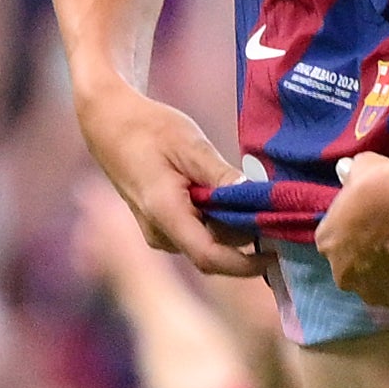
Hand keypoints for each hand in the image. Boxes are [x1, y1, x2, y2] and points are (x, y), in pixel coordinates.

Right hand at [76, 86, 262, 280]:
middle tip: (278, 219)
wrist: (109, 124)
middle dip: (246, 241)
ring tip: (258, 204)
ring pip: (206, 244)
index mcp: (164, 213)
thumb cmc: (147, 128)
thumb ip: (221, 175)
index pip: (210, 256)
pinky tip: (232, 201)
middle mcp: (159, 232)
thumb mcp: (189, 144)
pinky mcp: (161, 227)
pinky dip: (218, 224)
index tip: (275, 253)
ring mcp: (158, 233)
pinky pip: (196, 235)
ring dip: (233, 231)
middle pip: (213, 252)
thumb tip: (255, 197)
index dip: (246, 263)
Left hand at [315, 152, 388, 319]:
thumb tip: (353, 170)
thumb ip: (354, 176)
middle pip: (355, 270)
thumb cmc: (381, 184)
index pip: (336, 239)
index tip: (374, 222)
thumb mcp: (360, 169)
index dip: (356, 231)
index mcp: (327, 242)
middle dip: (372, 260)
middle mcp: (342, 274)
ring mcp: (373, 292)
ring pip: (382, 288)